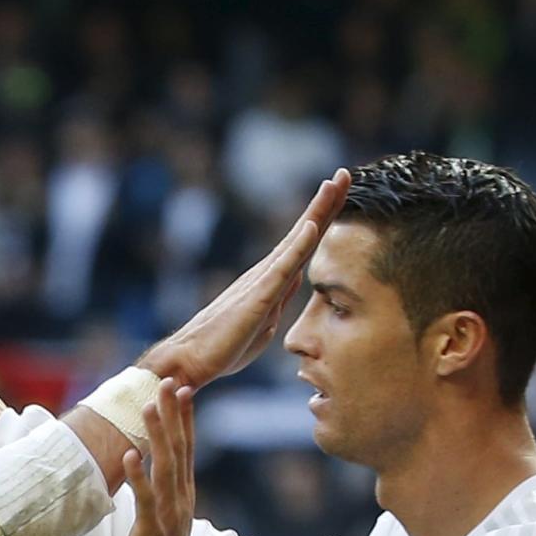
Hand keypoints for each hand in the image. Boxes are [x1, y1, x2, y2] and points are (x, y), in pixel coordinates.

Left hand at [120, 379, 195, 535]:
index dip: (183, 418)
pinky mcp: (153, 533)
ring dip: (157, 436)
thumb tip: (149, 460)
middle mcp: (181, 500)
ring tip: (147, 407)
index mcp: (182, 494)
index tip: (179, 387)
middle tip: (167, 382)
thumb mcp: (162, 514)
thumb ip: (160, 488)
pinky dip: (138, 477)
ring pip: (164, 469)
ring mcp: (169, 516)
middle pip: (179, 450)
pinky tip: (130, 455)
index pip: (186, 448)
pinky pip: (146, 501)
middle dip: (172, 415)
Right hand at [140, 169, 350, 386]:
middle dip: (325, 203)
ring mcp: (261, 282)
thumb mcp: (263, 322)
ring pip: (295, 241)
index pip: (303, 245)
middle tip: (345, 174)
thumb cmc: (223, 347)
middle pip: (302, 232)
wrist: (189, 361)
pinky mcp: (256, 298)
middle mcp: (265, 272)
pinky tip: (313, 226)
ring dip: (316, 212)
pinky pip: (282, 268)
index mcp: (270, 280)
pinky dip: (299, 245)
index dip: (322, 219)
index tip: (341, 195)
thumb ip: (279, 298)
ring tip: (334, 184)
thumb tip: (295, 280)